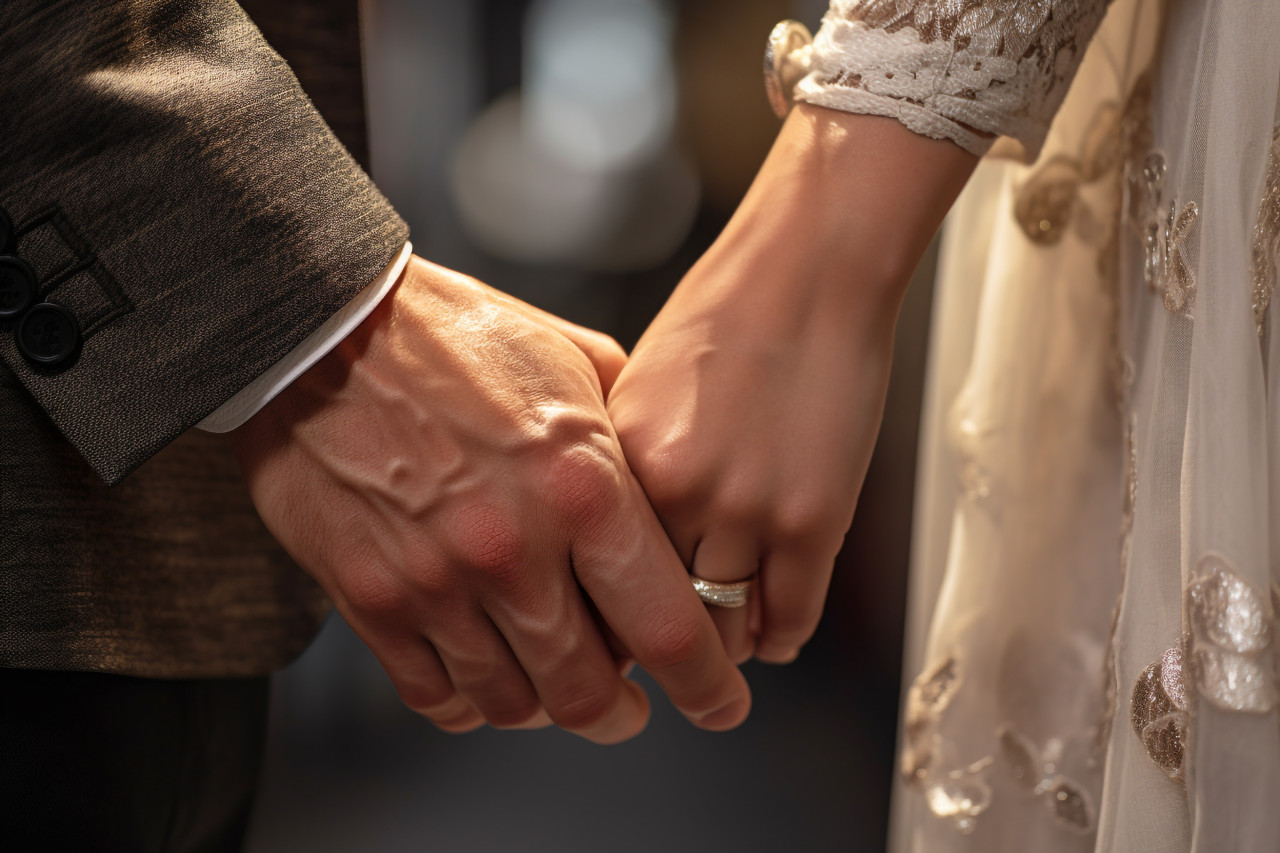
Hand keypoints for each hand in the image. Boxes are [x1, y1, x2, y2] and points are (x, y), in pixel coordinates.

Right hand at [231, 256, 749, 741]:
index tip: (719, 704)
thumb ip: (632, 432)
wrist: (323, 327)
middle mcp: (514, 548)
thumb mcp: (572, 361)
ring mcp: (437, 582)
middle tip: (629, 709)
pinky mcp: (372, 600)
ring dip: (544, 707)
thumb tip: (670, 489)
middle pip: (588, 693)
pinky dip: (469, 702)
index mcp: (583, 486)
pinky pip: (434, 696)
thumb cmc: (454, 336)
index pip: (667, 628)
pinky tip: (484, 675)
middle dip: (621, 716)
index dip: (707, 687)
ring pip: (512, 705)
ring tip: (553, 684)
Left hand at [608, 106, 975, 663]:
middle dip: (663, 641)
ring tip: (729, 636)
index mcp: (621, 463)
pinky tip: (775, 626)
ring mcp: (747, 512)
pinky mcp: (813, 520)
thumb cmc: (723, 318)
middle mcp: (675, 496)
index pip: (596, 581)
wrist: (809, 271)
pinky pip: (791, 616)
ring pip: (726, 629)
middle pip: (657, 617)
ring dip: (728, 640)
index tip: (619, 628)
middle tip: (674, 647)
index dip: (607, 615)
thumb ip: (623, 471)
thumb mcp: (638, 391)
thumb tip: (614, 544)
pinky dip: (781, 633)